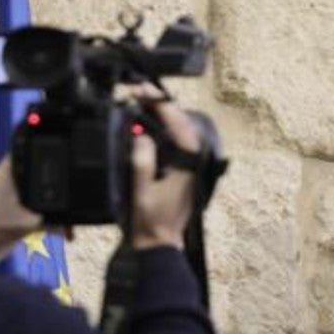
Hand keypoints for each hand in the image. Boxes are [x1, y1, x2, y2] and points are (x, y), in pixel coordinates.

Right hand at [127, 83, 200, 249]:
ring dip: (163, 113)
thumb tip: (142, 136)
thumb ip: (142, 162)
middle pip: (182, 124)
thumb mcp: (142, 191)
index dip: (164, 106)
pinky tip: (149, 119)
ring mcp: (189, 165)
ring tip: (143, 98)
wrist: (159, 243)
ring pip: (180, 130)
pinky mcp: (182, 169)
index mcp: (189, 166)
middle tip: (140, 90)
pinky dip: (162, 127)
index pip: (181, 127)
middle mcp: (193, 163)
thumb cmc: (151, 220)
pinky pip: (175, 141)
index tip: (146, 93)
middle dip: (162, 105)